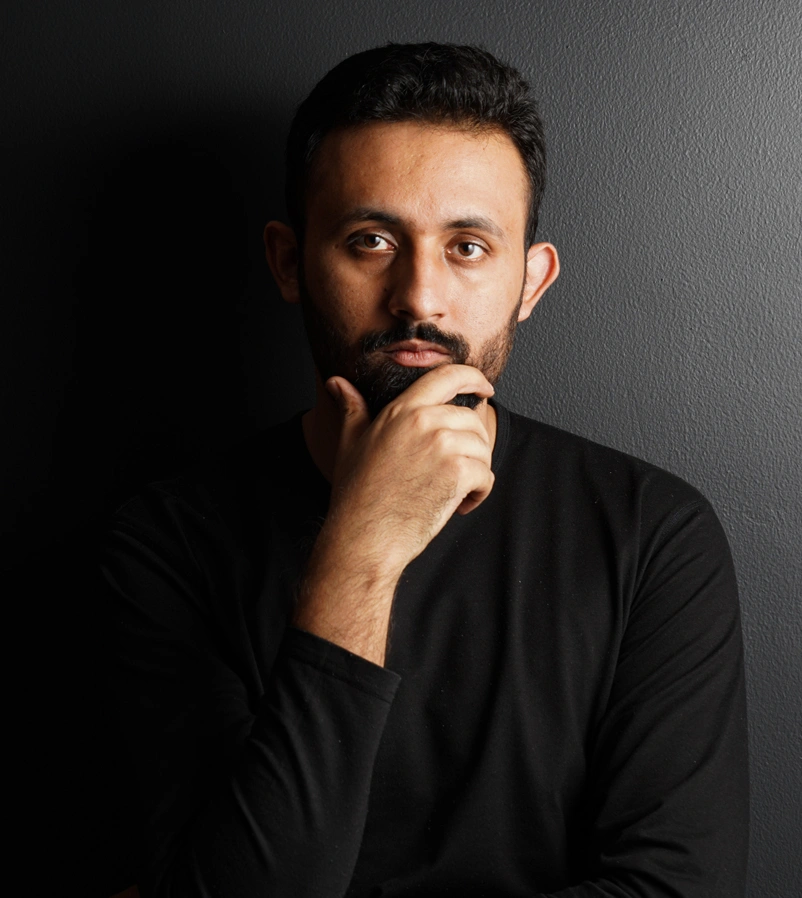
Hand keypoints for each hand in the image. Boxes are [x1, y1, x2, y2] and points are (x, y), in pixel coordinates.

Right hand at [294, 363, 494, 665]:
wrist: (363, 537)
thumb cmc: (355, 495)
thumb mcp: (350, 443)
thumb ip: (352, 408)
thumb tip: (337, 383)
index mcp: (401, 409)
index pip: (448, 376)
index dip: (473, 378)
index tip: (484, 389)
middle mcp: (424, 420)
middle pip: (472, 419)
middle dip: (472, 446)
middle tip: (454, 472)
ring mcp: (442, 445)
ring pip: (483, 448)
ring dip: (476, 472)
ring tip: (453, 492)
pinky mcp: (457, 472)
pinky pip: (486, 475)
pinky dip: (479, 494)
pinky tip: (459, 506)